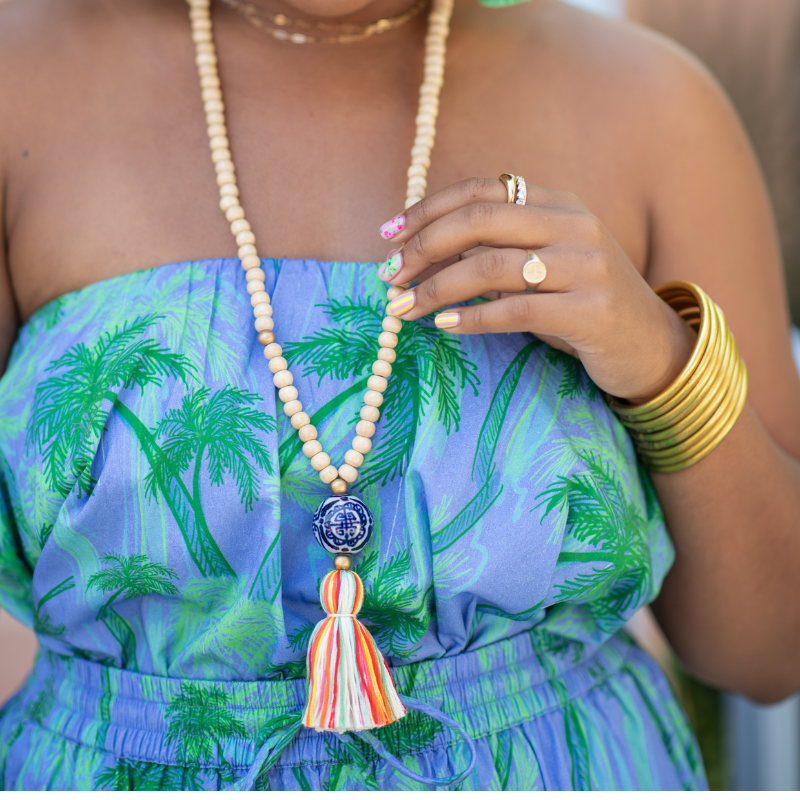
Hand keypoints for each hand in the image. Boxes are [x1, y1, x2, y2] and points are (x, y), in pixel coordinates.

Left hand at [376, 177, 695, 402]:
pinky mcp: (593, 310)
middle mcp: (574, 225)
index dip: (428, 209)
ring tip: (405, 308)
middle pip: (481, 220)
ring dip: (437, 287)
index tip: (388, 234)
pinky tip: (445, 325)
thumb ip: (495, 250)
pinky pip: (519, 309)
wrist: (649, 344)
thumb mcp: (541, 265)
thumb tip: (422, 255)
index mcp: (558, 203)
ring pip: (493, 266)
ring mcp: (587, 266)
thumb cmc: (580, 304)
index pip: (482, 190)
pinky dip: (474, 318)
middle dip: (424, 246)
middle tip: (388, 276)